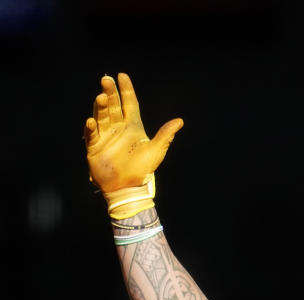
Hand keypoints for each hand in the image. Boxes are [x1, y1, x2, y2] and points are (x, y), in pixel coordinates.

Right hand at [84, 73, 182, 217]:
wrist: (128, 186)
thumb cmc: (143, 168)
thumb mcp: (156, 151)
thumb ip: (166, 135)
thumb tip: (179, 121)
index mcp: (134, 126)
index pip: (130, 104)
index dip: (126, 90)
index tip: (122, 76)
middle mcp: (118, 128)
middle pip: (113, 106)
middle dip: (110, 92)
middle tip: (107, 79)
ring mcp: (106, 135)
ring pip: (102, 116)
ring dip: (101, 106)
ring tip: (101, 97)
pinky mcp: (95, 146)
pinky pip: (92, 134)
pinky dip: (92, 127)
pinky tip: (91, 120)